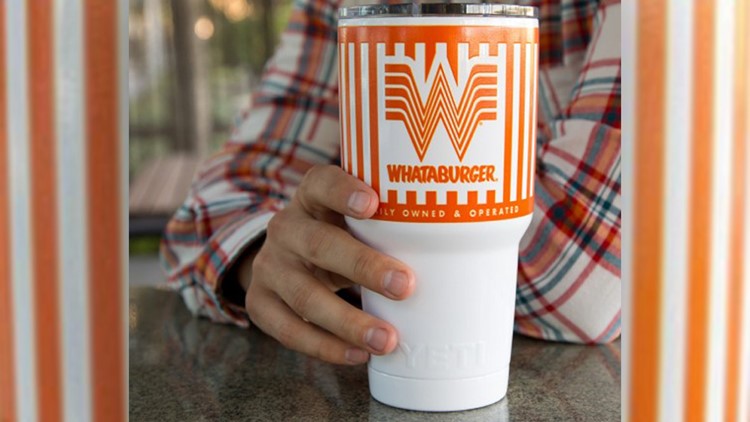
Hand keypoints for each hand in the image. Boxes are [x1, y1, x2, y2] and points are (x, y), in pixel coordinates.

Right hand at [242, 165, 414, 364]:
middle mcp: (286, 228)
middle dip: (363, 266)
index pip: (321, 183)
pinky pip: (289, 329)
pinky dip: (324, 346)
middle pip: (319, 244)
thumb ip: (387, 224)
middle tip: (405, 285)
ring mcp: (270, 267)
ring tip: (386, 340)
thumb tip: (459, 246)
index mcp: (310, 198)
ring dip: (348, 321)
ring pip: (304, 295)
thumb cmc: (337, 235)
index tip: (373, 203)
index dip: (343, 191)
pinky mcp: (260, 302)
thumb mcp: (351, 220)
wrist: (284, 257)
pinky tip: (357, 354)